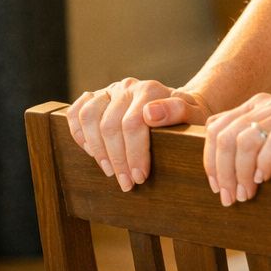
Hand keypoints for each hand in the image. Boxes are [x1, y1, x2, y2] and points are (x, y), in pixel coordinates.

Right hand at [67, 79, 211, 191]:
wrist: (178, 106)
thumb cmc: (187, 116)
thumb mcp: (194, 115)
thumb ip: (178, 111)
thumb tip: (150, 114)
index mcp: (150, 89)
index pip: (132, 124)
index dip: (134, 154)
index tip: (140, 177)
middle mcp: (127, 87)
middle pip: (110, 125)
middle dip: (117, 159)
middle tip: (127, 182)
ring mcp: (109, 91)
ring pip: (88, 118)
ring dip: (97, 149)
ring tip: (110, 171)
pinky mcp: (95, 98)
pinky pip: (76, 113)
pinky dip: (79, 133)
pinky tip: (92, 153)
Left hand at [202, 93, 270, 206]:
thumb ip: (249, 144)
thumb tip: (215, 168)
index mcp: (256, 106)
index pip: (215, 129)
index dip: (210, 161)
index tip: (218, 187)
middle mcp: (269, 104)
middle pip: (226, 137)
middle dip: (223, 172)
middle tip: (232, 197)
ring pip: (246, 140)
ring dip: (242, 173)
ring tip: (248, 193)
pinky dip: (265, 163)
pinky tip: (266, 178)